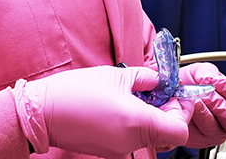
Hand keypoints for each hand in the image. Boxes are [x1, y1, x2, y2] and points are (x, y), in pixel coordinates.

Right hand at [13, 66, 189, 158]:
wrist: (43, 112)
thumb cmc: (75, 93)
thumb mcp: (115, 75)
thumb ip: (144, 78)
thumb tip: (158, 80)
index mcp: (138, 123)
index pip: (180, 128)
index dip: (183, 110)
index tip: (177, 95)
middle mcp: (132, 141)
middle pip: (167, 133)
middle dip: (168, 112)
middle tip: (159, 92)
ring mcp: (120, 149)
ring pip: (150, 136)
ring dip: (150, 117)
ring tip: (136, 95)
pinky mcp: (108, 150)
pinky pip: (132, 138)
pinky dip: (135, 123)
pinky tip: (122, 105)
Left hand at [178, 63, 225, 147]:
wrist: (172, 91)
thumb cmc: (190, 83)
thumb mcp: (202, 71)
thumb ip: (210, 73)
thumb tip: (212, 81)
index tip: (218, 82)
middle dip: (221, 106)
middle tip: (207, 93)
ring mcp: (215, 134)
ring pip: (217, 130)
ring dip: (204, 111)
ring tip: (194, 97)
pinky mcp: (199, 140)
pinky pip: (199, 133)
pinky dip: (192, 117)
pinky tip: (188, 106)